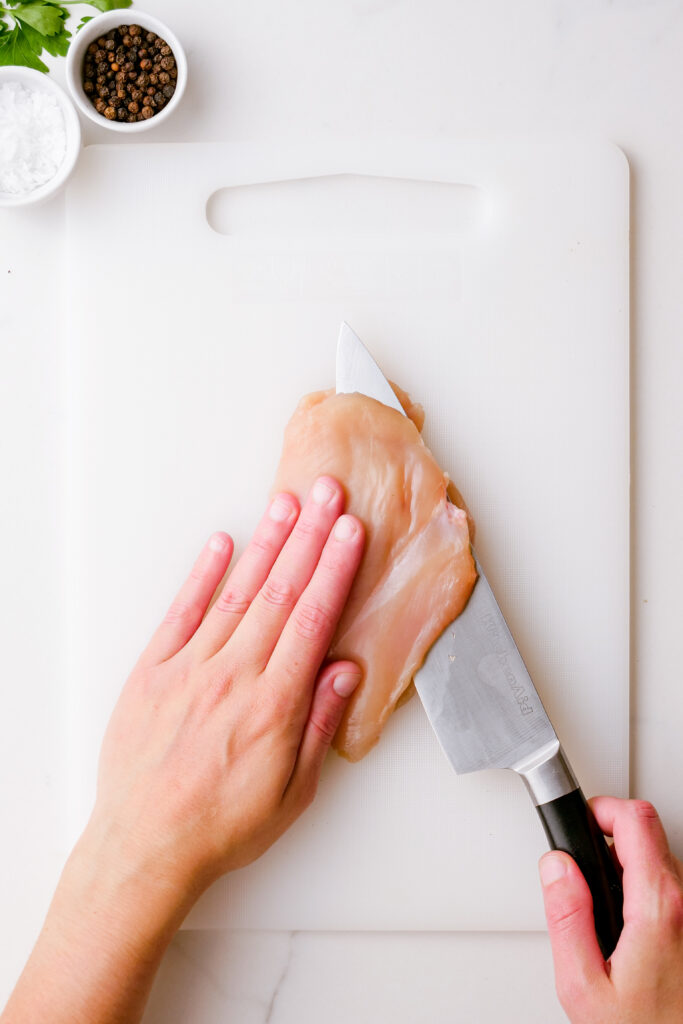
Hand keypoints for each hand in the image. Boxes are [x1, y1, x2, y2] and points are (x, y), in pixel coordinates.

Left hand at [89, 474, 364, 896]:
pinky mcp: (153, 671)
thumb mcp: (293, 791)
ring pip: (236, 593)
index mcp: (273, 704)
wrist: (146, 846)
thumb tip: (345, 670)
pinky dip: (202, 576)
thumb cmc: (222, 825)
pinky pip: (181, 613)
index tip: (350, 532)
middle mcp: (233, 675)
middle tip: (327, 493)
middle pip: (279, 592)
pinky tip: (221, 544)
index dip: (334, 569)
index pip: (311, 619)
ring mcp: (189, 668)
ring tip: (286, 504)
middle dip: (309, 537)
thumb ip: (319, 723)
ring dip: (265, 544)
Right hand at [539, 797, 682, 1023]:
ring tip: (599, 891)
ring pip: (661, 859)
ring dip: (627, 861)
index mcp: (658, 908)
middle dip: (610, 832)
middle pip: (650, 832)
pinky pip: (670, 889)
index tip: (580, 822)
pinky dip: (642, 887)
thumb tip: (557, 867)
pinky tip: (623, 916)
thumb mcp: (582, 984)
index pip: (636, 820)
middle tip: (583, 855)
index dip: (602, 810)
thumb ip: (566, 917)